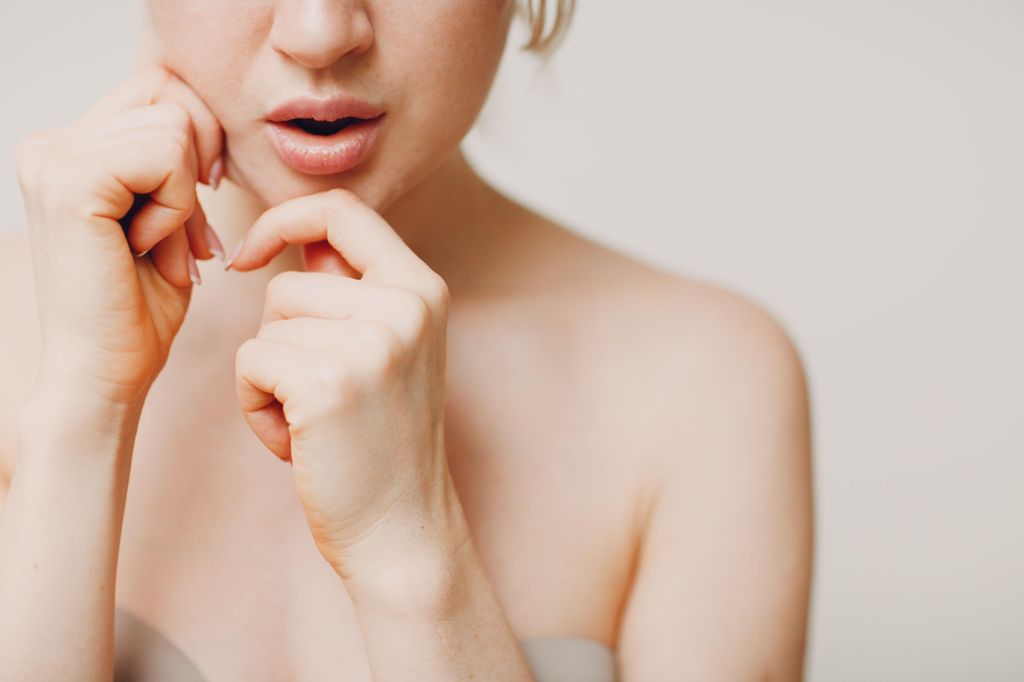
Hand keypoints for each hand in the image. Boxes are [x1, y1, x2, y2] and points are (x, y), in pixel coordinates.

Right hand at [14, 64, 226, 406]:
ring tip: (160, 250)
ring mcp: (51, 159)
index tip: (200, 196)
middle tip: (184, 236)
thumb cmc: (139, 308)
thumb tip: (202, 114)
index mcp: (67, 149)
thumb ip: (170, 161)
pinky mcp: (69, 182)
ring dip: (187, 199)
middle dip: (198, 165)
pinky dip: (178, 208)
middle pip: (169, 95)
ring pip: (174, 125)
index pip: (158, 88)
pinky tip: (147, 248)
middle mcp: (49, 145)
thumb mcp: (164, 216)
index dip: (198, 137)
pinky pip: (165, 157)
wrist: (104, 373)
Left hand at [231, 189, 461, 581]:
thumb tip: (293, 235)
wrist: (401, 528)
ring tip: (311, 421)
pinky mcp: (328, 384)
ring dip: (269, 377)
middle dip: (279, 340)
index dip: (284, 220)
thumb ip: (351, 290)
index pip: (341, 209)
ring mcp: (372, 343)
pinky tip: (295, 441)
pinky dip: (255, 405)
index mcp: (422, 289)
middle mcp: (406, 306)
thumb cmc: (380, 440)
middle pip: (286, 284)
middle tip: (318, 396)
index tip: (253, 256)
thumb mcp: (388, 348)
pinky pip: (251, 363)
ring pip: (265, 327)